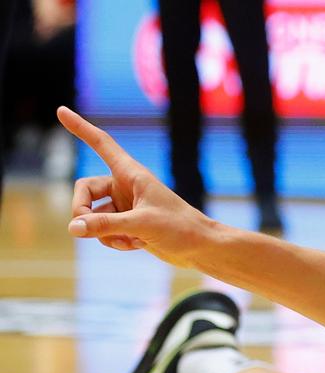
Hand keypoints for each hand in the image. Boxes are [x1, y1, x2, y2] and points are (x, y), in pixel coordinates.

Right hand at [58, 106, 213, 268]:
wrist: (201, 249)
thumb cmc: (180, 229)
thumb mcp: (142, 225)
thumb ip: (106, 225)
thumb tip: (72, 227)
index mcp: (132, 174)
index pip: (101, 144)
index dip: (80, 128)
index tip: (60, 110)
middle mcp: (125, 186)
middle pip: (84, 190)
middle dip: (81, 211)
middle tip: (85, 229)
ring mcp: (125, 205)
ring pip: (92, 215)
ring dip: (103, 232)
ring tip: (128, 241)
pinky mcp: (127, 223)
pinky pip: (104, 230)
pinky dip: (113, 240)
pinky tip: (136, 246)